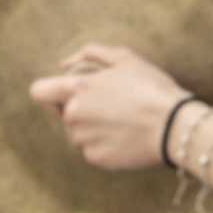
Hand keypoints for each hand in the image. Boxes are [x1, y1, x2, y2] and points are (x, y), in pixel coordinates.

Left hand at [29, 43, 187, 171]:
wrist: (174, 126)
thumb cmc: (151, 87)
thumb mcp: (125, 58)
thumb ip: (89, 54)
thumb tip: (63, 64)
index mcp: (76, 89)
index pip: (39, 91)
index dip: (50, 90)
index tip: (65, 92)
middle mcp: (72, 117)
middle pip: (63, 113)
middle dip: (79, 108)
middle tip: (111, 105)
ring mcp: (82, 140)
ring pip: (77, 133)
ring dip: (92, 127)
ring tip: (123, 120)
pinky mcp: (94, 158)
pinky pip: (91, 149)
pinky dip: (104, 143)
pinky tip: (126, 136)